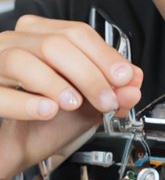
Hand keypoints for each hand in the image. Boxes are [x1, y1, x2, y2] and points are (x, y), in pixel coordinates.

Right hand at [0, 15, 142, 179]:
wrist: (17, 146)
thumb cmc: (52, 115)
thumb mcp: (90, 101)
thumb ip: (114, 91)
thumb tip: (134, 85)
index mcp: (43, 34)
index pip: (78, 33)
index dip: (104, 55)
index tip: (124, 78)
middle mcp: (16, 42)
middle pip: (55, 44)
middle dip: (88, 73)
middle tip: (107, 100)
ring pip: (22, 60)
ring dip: (55, 83)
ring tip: (75, 103)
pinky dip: (25, 103)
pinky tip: (47, 111)